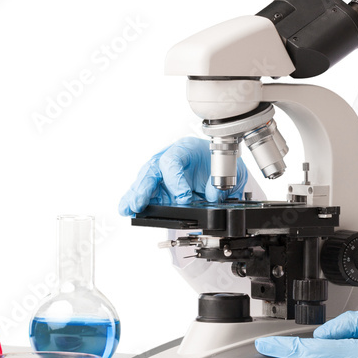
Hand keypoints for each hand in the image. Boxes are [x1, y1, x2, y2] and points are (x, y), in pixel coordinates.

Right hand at [117, 137, 248, 215]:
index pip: (173, 160)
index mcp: (187, 149)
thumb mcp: (230, 172)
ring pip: (145, 181)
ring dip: (136, 195)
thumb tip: (212, 196)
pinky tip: (126, 209)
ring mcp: (163, 172)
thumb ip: (222, 184)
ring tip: (128, 208)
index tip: (184, 197)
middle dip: (145, 187)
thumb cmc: (220, 164)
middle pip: (152, 169)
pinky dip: (134, 200)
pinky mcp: (160, 186)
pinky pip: (145, 192)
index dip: (175, 180)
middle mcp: (170, 158)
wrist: (221, 167)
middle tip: (140, 203)